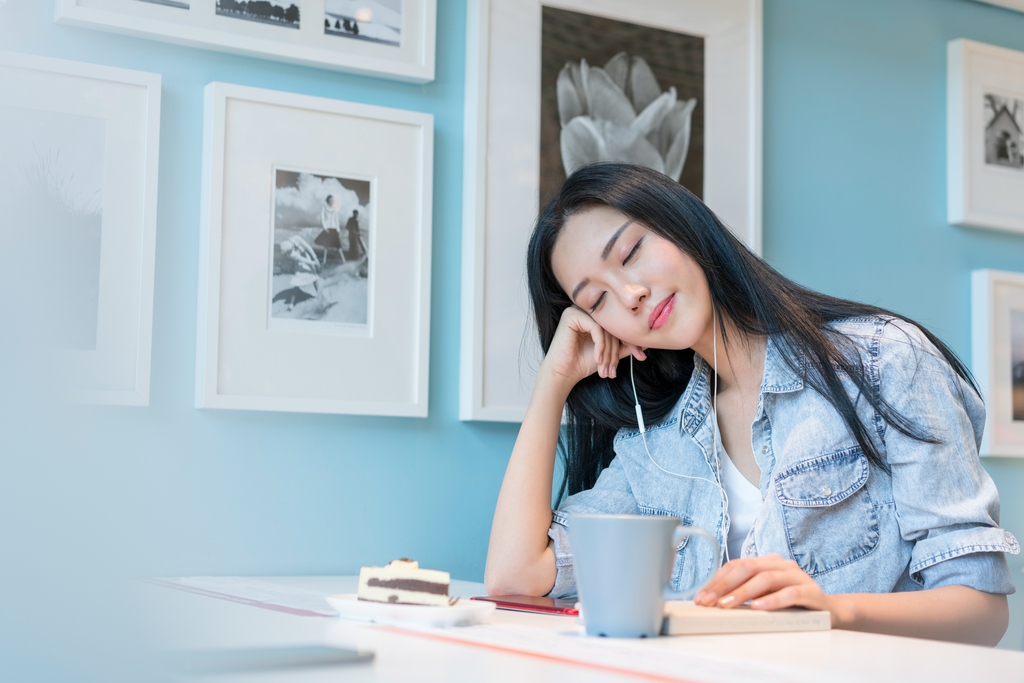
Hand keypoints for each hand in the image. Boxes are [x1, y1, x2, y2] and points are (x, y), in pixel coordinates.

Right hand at [541, 307, 644, 384]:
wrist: (564, 373)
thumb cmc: (584, 363)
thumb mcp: (611, 353)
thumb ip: (626, 345)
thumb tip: (648, 341)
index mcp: (596, 316)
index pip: (619, 324)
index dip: (631, 341)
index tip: (641, 357)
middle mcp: (587, 310)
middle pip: (613, 326)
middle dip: (618, 350)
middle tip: (616, 370)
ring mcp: (578, 310)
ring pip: (606, 327)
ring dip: (609, 351)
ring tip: (607, 368)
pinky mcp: (571, 315)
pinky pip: (596, 328)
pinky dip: (600, 345)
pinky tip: (597, 359)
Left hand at [693, 554, 834, 613]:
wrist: (831, 612)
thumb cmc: (792, 604)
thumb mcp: (765, 595)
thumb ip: (745, 593)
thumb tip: (714, 601)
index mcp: (767, 562)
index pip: (736, 565)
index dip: (717, 580)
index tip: (701, 596)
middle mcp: (781, 564)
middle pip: (747, 568)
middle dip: (724, 586)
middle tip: (709, 602)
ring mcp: (797, 576)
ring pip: (765, 579)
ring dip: (743, 593)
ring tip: (727, 606)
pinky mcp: (811, 591)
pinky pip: (790, 593)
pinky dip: (772, 600)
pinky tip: (758, 608)